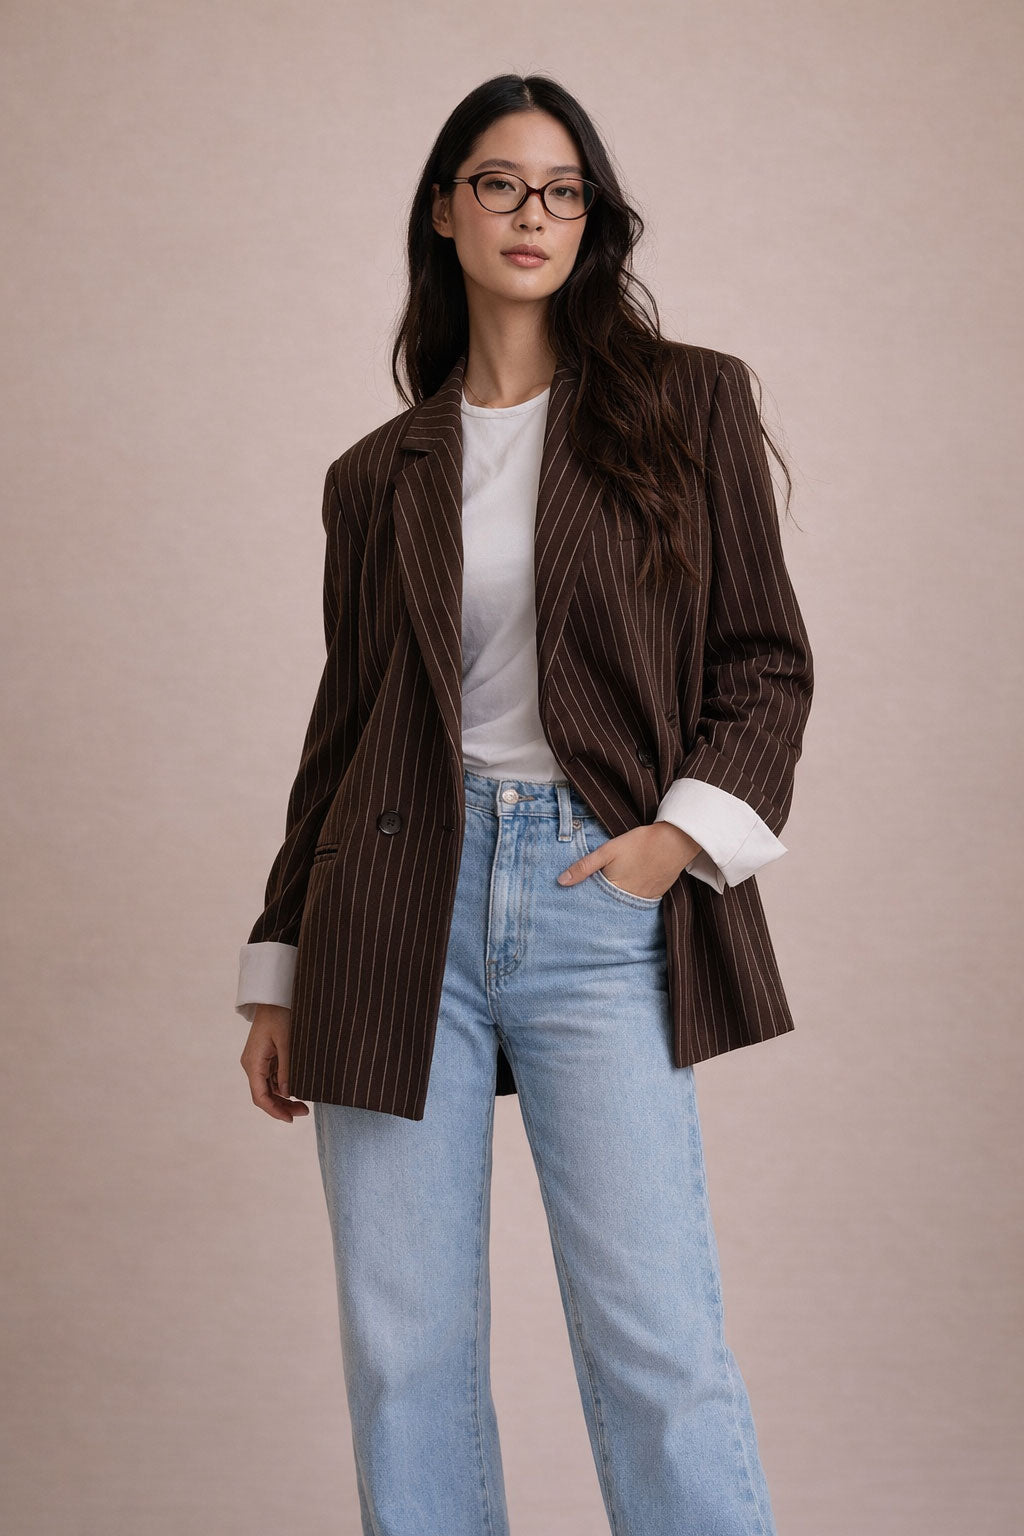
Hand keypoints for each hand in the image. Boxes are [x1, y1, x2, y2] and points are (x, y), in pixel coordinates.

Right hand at [240, 1004, 309, 1121]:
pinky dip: (283, 1086)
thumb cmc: (280, 1016)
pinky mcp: (264, 1058)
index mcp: (253, 1063)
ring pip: (268, 1088)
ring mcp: (257, 1062)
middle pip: (264, 1095)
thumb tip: (287, 1093)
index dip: (275, 1111)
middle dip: (282, 1106)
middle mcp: (251, 1065)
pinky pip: (272, 1078)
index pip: (260, 1097)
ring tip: (304, 1105)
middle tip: (305, 1112)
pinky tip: (298, 1089)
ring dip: (284, 1098)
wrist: (274, 997)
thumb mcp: (287, 1043)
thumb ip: (287, 1069)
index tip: (291, 1119)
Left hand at [556, 822, 700, 899]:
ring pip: (623, 908)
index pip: (594, 905)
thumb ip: (584, 867)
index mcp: (615, 890)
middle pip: (608, 909)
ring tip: (603, 903)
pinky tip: (623, 895)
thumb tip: (561, 881)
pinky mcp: (655, 895)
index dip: (584, 906)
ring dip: (613, 906)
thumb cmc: (640, 843)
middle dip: (597, 909)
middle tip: (585, 911)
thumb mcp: (608, 851)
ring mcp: (644, 899)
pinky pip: (638, 903)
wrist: (675, 841)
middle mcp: (629, 900)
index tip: (573, 908)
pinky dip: (629, 901)